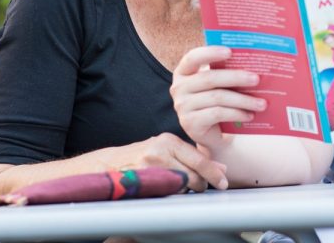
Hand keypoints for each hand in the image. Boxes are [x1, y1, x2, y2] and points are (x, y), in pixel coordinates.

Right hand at [102, 132, 227, 192]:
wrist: (109, 164)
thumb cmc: (142, 156)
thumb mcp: (167, 150)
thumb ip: (192, 157)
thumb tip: (222, 168)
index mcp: (169, 140)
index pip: (198, 159)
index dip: (213, 173)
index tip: (224, 182)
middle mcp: (160, 151)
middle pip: (192, 174)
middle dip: (201, 183)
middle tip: (202, 186)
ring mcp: (149, 167)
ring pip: (181, 185)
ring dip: (186, 189)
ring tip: (179, 185)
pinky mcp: (141, 180)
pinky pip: (167, 192)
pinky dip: (172, 193)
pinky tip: (167, 189)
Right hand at [171, 46, 266, 156]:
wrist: (211, 133)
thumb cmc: (217, 102)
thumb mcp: (219, 85)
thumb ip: (227, 71)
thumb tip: (255, 63)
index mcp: (184, 71)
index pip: (193, 57)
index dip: (210, 53)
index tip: (230, 51)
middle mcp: (179, 87)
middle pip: (210, 78)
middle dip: (236, 77)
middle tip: (257, 79)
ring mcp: (182, 106)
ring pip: (217, 98)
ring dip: (243, 100)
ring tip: (261, 103)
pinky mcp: (190, 123)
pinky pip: (217, 114)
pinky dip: (237, 113)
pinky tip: (250, 115)